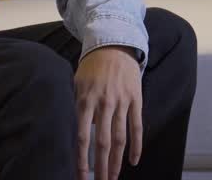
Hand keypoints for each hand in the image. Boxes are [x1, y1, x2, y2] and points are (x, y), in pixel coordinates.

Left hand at [74, 46, 142, 179]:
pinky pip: (136, 126)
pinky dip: (136, 145)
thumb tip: (74, 132)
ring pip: (120, 138)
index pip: (83, 137)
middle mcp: (104, 103)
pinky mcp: (135, 99)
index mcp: (85, 100)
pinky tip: (134, 161)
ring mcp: (121, 102)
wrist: (114, 44)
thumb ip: (75, 106)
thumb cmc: (91, 67)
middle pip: (103, 143)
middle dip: (101, 167)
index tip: (81, 177)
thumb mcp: (76, 83)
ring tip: (113, 178)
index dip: (82, 160)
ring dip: (117, 161)